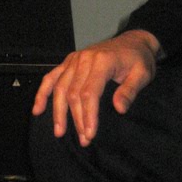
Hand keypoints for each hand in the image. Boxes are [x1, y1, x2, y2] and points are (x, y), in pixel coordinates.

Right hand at [31, 29, 160, 145]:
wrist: (135, 41)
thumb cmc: (140, 59)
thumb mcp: (143, 74)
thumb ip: (130, 91)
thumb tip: (119, 109)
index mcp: (103, 61)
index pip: (90, 93)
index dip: (88, 115)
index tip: (90, 134)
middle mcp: (85, 59)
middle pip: (74, 93)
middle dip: (76, 119)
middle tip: (83, 140)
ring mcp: (75, 59)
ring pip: (60, 88)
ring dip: (58, 112)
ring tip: (60, 132)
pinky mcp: (70, 61)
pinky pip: (51, 77)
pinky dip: (42, 93)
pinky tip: (38, 109)